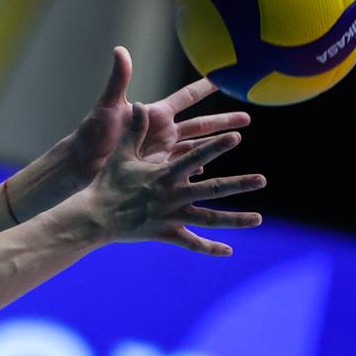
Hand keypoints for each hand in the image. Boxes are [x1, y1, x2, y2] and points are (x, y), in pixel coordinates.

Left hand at [68, 47, 252, 180]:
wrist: (82, 164)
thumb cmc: (93, 134)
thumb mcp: (108, 106)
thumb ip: (118, 79)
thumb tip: (121, 49)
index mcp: (155, 115)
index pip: (187, 97)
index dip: (205, 86)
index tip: (226, 75)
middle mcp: (163, 132)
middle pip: (201, 124)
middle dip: (224, 120)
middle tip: (249, 116)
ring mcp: (162, 152)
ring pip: (198, 148)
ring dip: (218, 146)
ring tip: (238, 142)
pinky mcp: (158, 171)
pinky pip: (184, 170)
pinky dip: (199, 169)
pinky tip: (213, 173)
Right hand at [82, 99, 266, 255]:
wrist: (94, 217)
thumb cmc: (106, 184)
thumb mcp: (121, 155)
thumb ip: (135, 131)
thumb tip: (139, 105)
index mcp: (164, 174)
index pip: (195, 156)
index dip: (216, 146)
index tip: (236, 137)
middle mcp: (173, 195)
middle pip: (212, 189)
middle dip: (239, 184)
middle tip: (262, 180)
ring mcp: (171, 216)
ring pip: (209, 219)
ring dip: (235, 219)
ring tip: (258, 219)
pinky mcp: (166, 234)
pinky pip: (191, 243)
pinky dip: (209, 248)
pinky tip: (228, 251)